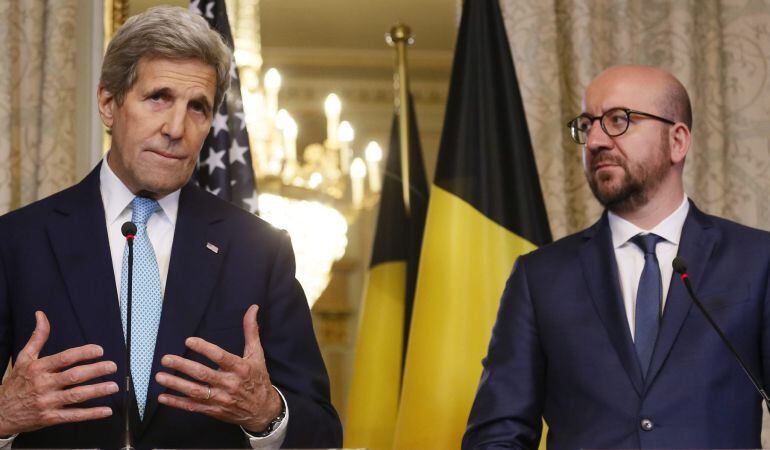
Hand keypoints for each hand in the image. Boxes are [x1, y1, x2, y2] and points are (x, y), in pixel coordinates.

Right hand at [0, 311, 118, 435]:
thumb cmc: (16, 383)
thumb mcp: (24, 358)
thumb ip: (38, 337)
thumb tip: (41, 315)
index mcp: (38, 368)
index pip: (64, 358)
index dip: (83, 353)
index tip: (99, 350)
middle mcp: (43, 385)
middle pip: (73, 377)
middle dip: (95, 371)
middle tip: (112, 366)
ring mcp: (47, 402)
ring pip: (76, 396)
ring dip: (96, 391)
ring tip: (113, 386)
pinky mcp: (50, 418)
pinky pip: (73, 416)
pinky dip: (91, 414)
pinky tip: (106, 410)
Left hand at [156, 304, 281, 431]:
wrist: (263, 410)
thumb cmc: (258, 378)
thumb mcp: (257, 354)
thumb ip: (251, 331)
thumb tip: (253, 308)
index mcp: (240, 368)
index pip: (220, 357)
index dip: (204, 348)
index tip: (189, 341)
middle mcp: (230, 384)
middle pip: (203, 374)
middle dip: (183, 366)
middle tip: (166, 359)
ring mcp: (221, 399)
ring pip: (195, 391)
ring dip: (176, 384)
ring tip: (160, 376)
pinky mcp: (214, 410)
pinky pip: (193, 407)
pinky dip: (177, 403)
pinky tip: (162, 397)